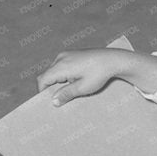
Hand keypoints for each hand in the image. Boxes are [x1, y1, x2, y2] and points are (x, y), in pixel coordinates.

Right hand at [36, 49, 156, 103]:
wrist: (113, 60)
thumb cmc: (99, 74)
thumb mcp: (83, 88)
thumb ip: (66, 94)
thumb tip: (53, 101)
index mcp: (61, 66)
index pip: (43, 80)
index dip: (43, 92)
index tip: (50, 102)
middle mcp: (61, 58)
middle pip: (48, 75)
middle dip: (51, 87)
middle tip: (61, 98)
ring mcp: (67, 54)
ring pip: (54, 71)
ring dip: (58, 81)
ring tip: (72, 90)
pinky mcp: (73, 54)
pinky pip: (62, 66)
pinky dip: (64, 75)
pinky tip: (76, 81)